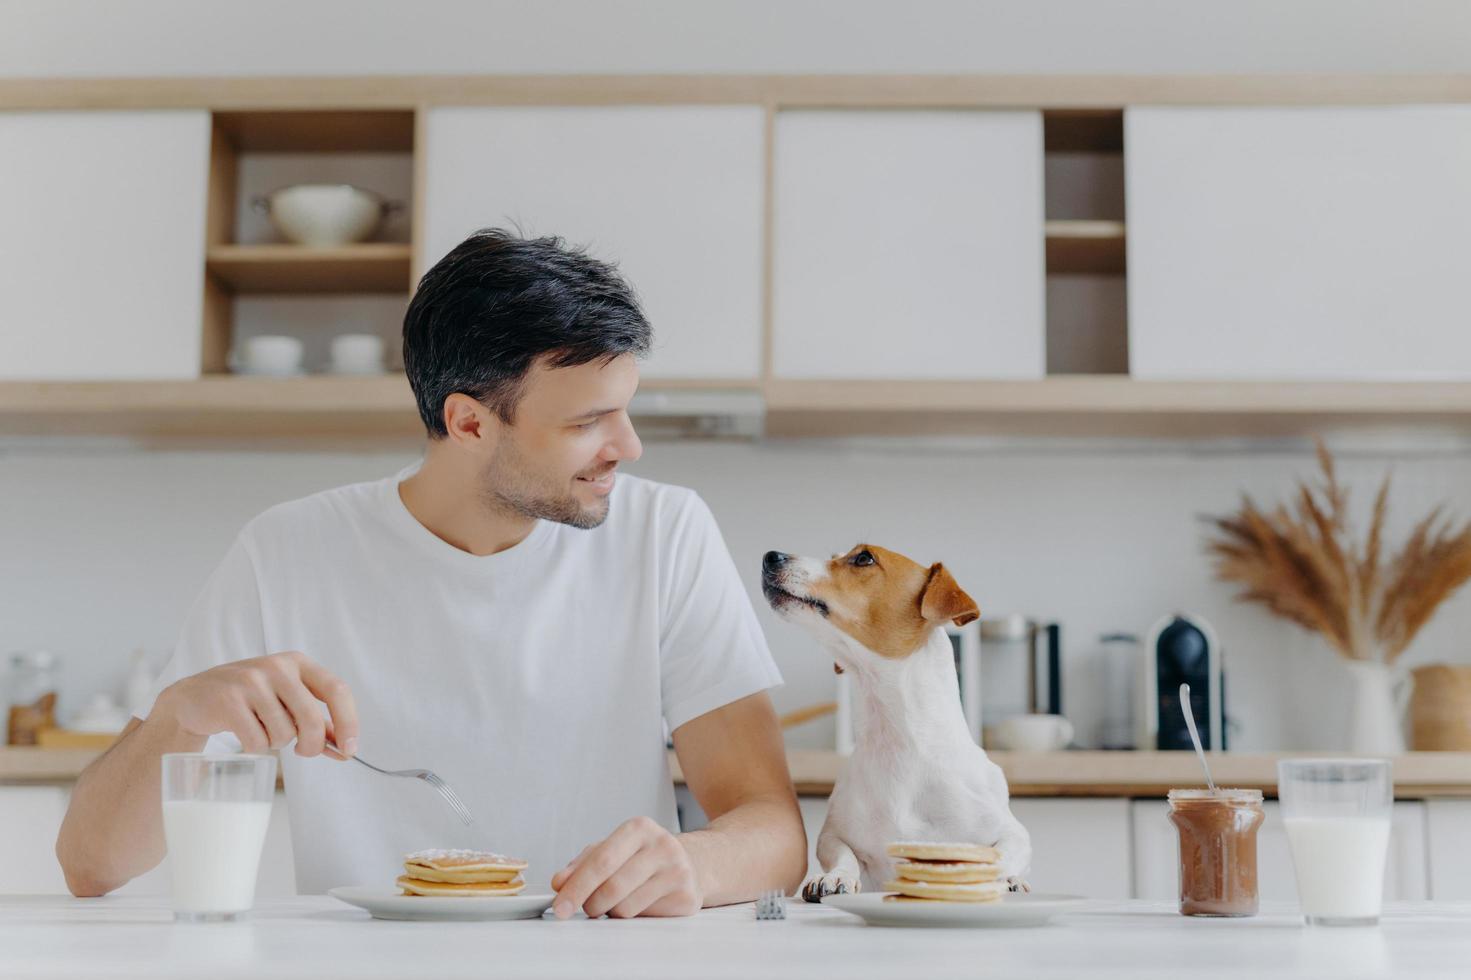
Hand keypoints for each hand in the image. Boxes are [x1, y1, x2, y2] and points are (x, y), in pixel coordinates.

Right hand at [153, 651, 358, 759]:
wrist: (193, 698)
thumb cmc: (249, 701)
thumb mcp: (286, 701)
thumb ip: (317, 722)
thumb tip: (346, 749)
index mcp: (298, 662)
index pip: (337, 690)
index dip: (348, 722)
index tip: (350, 749)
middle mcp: (277, 666)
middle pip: (311, 718)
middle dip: (312, 745)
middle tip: (304, 752)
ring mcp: (251, 681)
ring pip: (283, 733)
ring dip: (276, 743)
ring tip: (261, 730)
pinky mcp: (228, 700)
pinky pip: (257, 741)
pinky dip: (256, 748)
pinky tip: (245, 734)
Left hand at [549, 816, 701, 918]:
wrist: (693, 863)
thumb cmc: (643, 857)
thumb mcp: (612, 849)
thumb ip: (583, 864)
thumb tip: (560, 882)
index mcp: (639, 828)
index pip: (601, 861)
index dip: (576, 887)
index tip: (559, 907)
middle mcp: (662, 846)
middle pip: (612, 887)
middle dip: (590, 904)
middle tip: (587, 907)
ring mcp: (678, 871)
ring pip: (625, 907)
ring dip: (611, 911)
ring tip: (618, 901)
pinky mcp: (687, 897)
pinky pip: (643, 918)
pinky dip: (632, 917)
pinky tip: (639, 903)